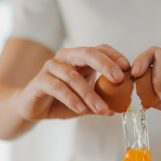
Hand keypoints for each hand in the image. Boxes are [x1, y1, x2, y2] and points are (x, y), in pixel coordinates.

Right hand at [14, 44, 129, 119]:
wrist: (32, 108)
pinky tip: (82, 110)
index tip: (128, 68)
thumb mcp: (85, 100)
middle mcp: (64, 57)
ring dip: (89, 94)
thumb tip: (122, 107)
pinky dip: (72, 99)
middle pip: (86, 53)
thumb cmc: (61, 101)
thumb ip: (101, 100)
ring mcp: (51, 67)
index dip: (114, 56)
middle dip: (105, 65)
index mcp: (78, 57)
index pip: (99, 49)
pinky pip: (57, 87)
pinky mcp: (39, 81)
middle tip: (119, 79)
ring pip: (72, 76)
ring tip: (102, 109)